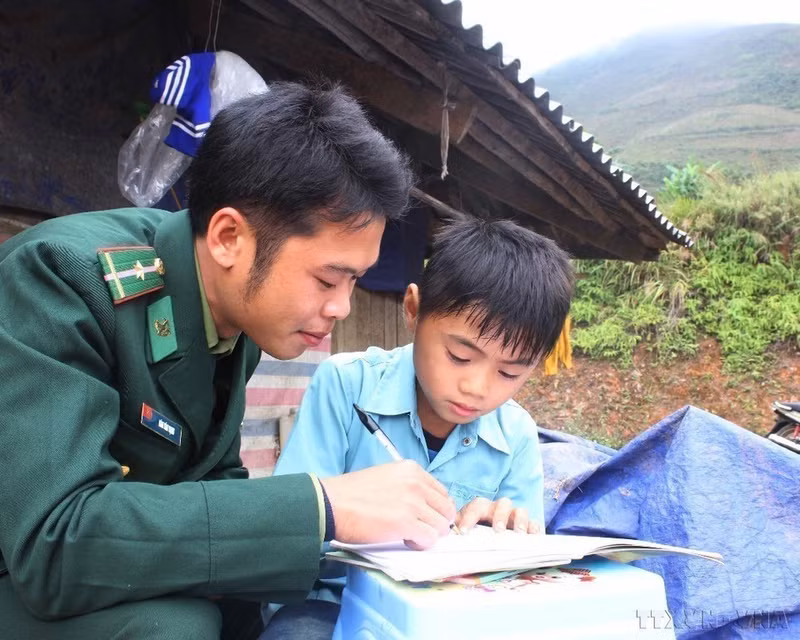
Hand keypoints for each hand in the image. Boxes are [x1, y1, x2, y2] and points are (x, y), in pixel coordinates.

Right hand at [320, 460, 456, 548]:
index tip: (425, 517)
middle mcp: (416, 483)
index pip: (442, 492)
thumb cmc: (353, 493)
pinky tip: (406, 540)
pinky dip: (420, 544)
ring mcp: (412, 503)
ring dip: (428, 534)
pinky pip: (429, 539)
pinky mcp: (406, 523)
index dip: (436, 509)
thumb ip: (408, 485)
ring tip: (409, 535)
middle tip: (420, 529)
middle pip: (446, 509)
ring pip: (441, 526)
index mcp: (412, 469)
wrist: (332, 503)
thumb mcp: (386, 476)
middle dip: (436, 523)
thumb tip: (426, 505)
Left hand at [456, 497, 541, 533]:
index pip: (476, 506)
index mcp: (483, 508)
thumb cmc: (477, 532)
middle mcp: (500, 509)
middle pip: (503, 503)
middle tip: (498, 530)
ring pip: (520, 510)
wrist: (495, 534)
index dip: (469, 517)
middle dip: (500, 516)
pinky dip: (534, 530)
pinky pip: (534, 524)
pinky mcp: (529, 526)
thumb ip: (458, 529)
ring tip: (518, 534)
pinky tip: (533, 538)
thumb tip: (446, 531)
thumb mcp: (466, 529)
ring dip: (520, 520)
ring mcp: (516, 516)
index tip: (463, 532)